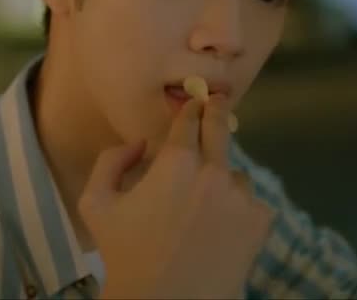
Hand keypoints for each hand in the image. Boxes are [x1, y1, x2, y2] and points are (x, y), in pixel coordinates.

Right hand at [79, 97, 274, 299]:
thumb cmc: (127, 255)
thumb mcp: (96, 205)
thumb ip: (111, 161)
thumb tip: (139, 143)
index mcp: (176, 162)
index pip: (189, 119)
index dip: (191, 108)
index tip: (196, 101)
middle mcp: (214, 171)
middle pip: (221, 128)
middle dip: (218, 111)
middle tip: (219, 102)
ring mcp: (241, 196)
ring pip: (235, 174)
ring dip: (223, 179)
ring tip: (205, 206)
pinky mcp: (260, 221)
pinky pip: (252, 203)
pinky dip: (239, 209)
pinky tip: (221, 229)